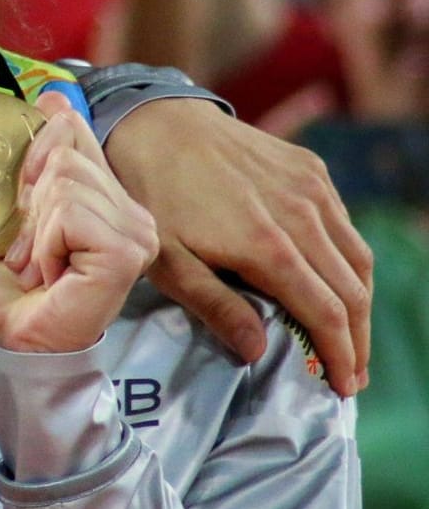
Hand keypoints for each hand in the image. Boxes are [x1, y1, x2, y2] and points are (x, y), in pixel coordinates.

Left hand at [0, 92, 159, 353]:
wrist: (18, 339)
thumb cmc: (16, 289)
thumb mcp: (20, 212)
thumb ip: (39, 165)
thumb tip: (52, 96)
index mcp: (112, 200)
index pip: (77, 136)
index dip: (40, 150)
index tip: (23, 188)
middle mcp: (134, 214)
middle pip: (65, 158)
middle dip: (30, 204)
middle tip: (30, 250)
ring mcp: (137, 232)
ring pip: (65, 183)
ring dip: (34, 230)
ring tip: (40, 264)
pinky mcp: (126, 251)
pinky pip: (70, 214)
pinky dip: (44, 243)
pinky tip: (52, 272)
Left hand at [106, 97, 371, 394]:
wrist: (153, 121)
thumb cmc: (149, 196)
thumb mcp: (166, 260)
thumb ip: (215, 307)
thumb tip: (259, 352)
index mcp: (269, 246)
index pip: (327, 313)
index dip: (341, 355)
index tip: (344, 386)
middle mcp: (303, 216)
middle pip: (353, 290)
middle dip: (358, 338)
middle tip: (352, 374)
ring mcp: (311, 188)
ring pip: (357, 257)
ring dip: (359, 302)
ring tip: (350, 337)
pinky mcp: (310, 169)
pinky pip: (343, 224)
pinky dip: (348, 260)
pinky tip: (334, 281)